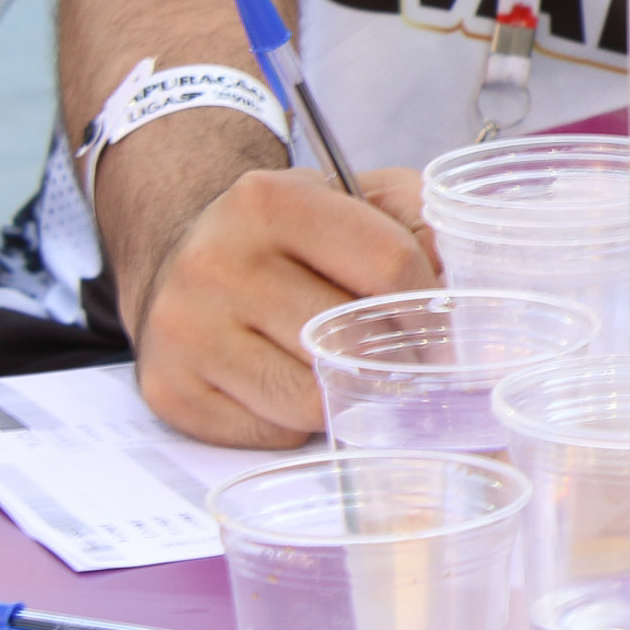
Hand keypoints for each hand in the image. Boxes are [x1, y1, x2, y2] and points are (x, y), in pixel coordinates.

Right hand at [128, 165, 435, 445]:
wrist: (180, 256)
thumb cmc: (288, 235)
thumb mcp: (354, 197)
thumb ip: (419, 221)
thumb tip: (457, 286)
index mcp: (271, 201)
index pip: (390, 266)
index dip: (432, 304)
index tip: (445, 325)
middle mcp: (216, 262)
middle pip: (352, 340)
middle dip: (394, 358)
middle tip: (405, 359)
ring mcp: (186, 331)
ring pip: (312, 399)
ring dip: (343, 393)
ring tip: (341, 366)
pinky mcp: (172, 390)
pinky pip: (271, 431)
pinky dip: (296, 421)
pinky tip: (288, 384)